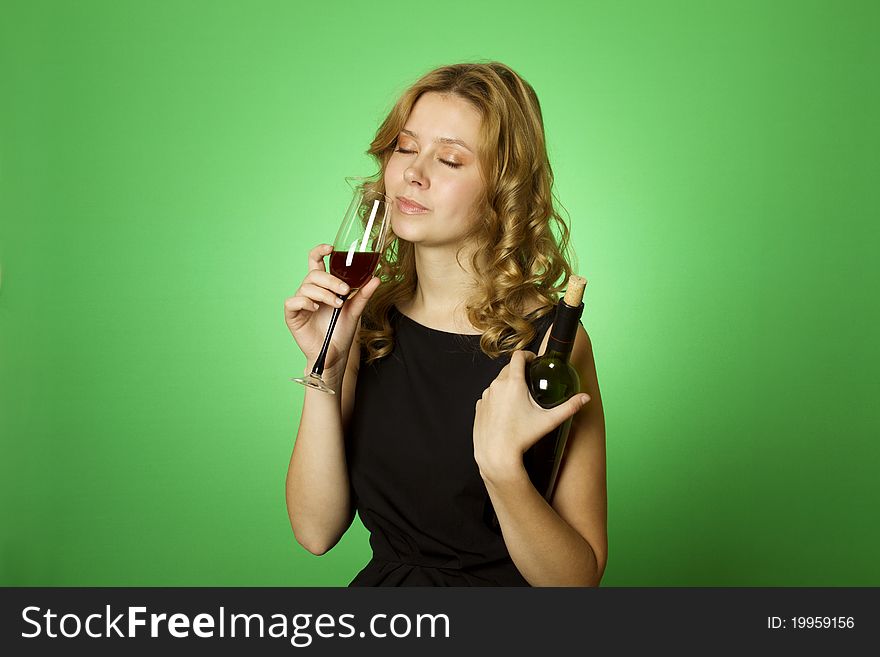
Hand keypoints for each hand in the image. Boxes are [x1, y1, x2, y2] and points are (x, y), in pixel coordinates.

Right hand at [283, 243, 380, 379]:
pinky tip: (315, 308)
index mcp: (323, 286)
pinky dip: (305, 302)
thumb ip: (363, 294)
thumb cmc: (342, 331)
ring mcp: (301, 303)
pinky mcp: (292, 315)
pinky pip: (293, 301)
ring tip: (336, 305)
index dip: (320, 251)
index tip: (330, 248)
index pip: (316, 261)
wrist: (335, 355)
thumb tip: (376, 278)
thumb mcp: (355, 310)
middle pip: (314, 273)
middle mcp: (310, 291)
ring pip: (306, 287)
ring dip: (323, 294)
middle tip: (344, 291)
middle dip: (330, 280)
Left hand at [473, 350, 589, 479]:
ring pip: (498, 383)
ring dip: (507, 385)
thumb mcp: (549, 420)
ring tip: (518, 399)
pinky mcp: (479, 406)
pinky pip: (490, 396)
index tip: (533, 360)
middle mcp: (497, 386)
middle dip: (519, 371)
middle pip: (508, 368)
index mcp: (513, 383)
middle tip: (530, 381)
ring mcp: (486, 396)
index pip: (518, 356)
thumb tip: (585, 398)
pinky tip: (506, 411)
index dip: (527, 355)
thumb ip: (569, 407)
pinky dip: (498, 399)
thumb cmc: (521, 438)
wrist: (497, 454)